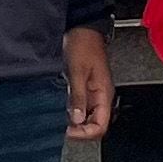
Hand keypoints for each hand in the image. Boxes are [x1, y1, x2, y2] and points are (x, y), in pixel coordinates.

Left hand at [63, 25, 114, 141]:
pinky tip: (60, 109)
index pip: (100, 125)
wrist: (82, 29)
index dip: (85, 133)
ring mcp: (92, 92)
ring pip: (86, 117)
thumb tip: (76, 119)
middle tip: (61, 128)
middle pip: (94, 124)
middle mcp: (100, 96)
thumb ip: (78, 96)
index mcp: (104, 94)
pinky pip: (80, 106)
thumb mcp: (78, 71)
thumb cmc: (84, 44)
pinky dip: (70, 111)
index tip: (69, 131)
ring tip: (58, 120)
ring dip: (73, 121)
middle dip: (78, 130)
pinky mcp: (84, 87)